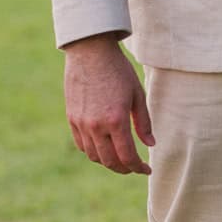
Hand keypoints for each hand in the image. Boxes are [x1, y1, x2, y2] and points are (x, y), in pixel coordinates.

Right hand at [64, 34, 153, 172]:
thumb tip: (150, 144)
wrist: (90, 52)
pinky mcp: (71, 118)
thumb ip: (143, 122)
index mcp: (116, 120)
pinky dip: (93, 151)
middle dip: (124, 168)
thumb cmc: (118, 70)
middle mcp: (96, 126)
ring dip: (108, 162)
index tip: (146, 169)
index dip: (138, 167)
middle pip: (110, 161)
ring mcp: (81, 123)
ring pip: (94, 156)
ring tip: (120, 158)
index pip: (127, 156)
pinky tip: (103, 147)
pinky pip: (82, 144)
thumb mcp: (137, 94)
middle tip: (134, 167)